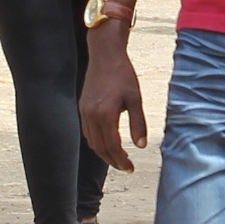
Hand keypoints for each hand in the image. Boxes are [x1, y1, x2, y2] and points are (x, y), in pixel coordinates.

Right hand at [81, 32, 150, 170]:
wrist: (105, 55)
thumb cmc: (123, 74)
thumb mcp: (135, 99)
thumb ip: (138, 124)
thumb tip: (141, 146)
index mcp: (105, 115)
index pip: (112, 146)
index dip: (121, 160)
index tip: (131, 168)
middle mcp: (91, 116)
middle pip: (100, 148)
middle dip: (112, 160)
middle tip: (125, 167)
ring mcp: (84, 112)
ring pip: (92, 141)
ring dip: (104, 152)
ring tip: (117, 158)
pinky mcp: (82, 107)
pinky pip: (87, 131)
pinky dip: (97, 141)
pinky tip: (107, 142)